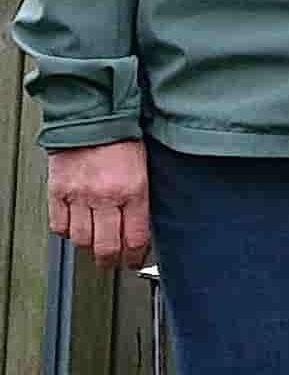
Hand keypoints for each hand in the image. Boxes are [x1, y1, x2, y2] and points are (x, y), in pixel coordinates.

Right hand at [46, 142, 150, 268]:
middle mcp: (106, 195)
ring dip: (89, 247)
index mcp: (134, 189)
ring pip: (82, 241)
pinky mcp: (58, 192)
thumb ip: (141, 199)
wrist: (92, 114)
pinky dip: (67, 231)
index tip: (134, 260)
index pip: (136, 239)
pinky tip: (75, 225)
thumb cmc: (121, 137)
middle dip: (111, 260)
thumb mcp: (143, 167)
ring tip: (94, 242)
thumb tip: (140, 230)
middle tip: (113, 260)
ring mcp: (80, 195)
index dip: (135, 257)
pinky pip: (60, 227)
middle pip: (106, 248)